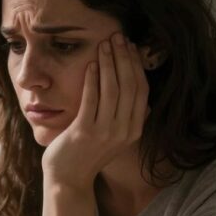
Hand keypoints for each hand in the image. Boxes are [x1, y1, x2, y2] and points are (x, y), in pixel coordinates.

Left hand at [40, 32, 149, 188]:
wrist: (69, 178)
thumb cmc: (88, 153)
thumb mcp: (116, 137)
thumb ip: (129, 119)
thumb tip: (146, 102)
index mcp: (134, 129)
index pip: (142, 90)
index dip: (137, 66)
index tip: (131, 47)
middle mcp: (124, 131)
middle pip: (129, 85)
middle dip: (124, 58)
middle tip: (118, 37)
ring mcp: (105, 132)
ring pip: (112, 89)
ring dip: (108, 63)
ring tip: (104, 45)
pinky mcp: (85, 132)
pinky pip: (91, 99)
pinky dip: (92, 79)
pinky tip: (90, 64)